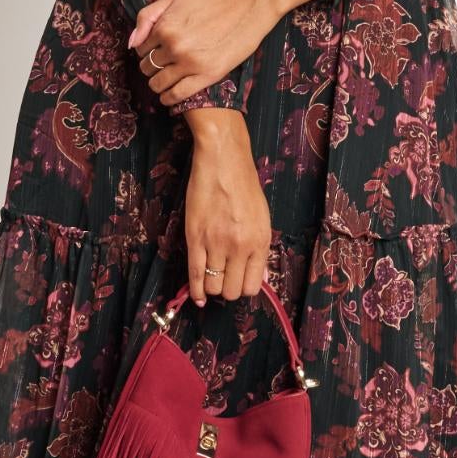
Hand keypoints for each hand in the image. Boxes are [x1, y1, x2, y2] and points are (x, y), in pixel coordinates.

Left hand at [127, 0, 317, 107]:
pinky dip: (169, 98)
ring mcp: (191, 63)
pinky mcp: (208, 75)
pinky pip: (177, 95)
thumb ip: (148, 16)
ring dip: (158, 83)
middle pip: (147, 67)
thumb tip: (132, 43)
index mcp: (164, 26)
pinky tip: (169, 96)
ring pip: (158, 83)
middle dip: (151, 66)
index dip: (146, 50)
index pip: (140, 48)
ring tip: (165, 80)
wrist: (249, 4)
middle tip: (162, 65)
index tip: (154, 51)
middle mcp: (174, 46)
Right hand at [181, 115, 270, 303]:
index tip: (238, 282)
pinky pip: (194, 274)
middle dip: (227, 290)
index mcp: (260, 242)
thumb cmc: (244, 185)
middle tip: (223, 279)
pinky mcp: (195, 237)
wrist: (223, 160)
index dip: (244, 287)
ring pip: (213, 286)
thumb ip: (259, 248)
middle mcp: (240, 247)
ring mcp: (217, 244)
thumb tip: (257, 277)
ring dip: (212, 287)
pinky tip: (196, 297)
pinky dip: (195, 290)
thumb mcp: (262, 218)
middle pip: (232, 291)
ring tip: (210, 279)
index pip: (252, 286)